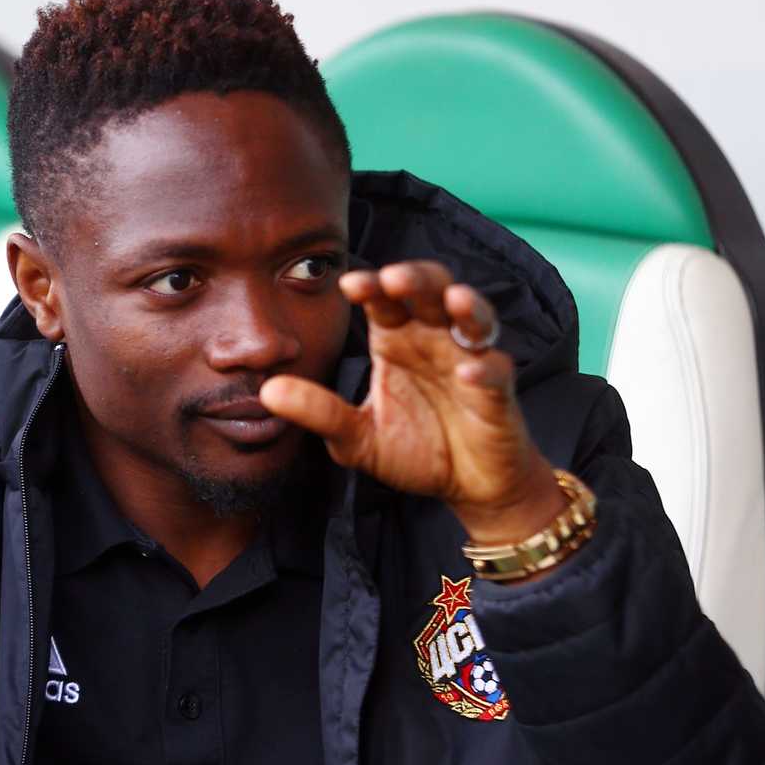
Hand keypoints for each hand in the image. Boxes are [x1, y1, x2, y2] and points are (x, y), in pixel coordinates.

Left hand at [259, 261, 566, 542]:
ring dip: (465, 305)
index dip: (371, 286)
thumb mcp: (356, 437)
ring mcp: (470, 360)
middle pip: (431, 291)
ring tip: (451, 299)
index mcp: (396, 341)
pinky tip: (467, 372)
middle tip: (393, 278)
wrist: (466, 486)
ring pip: (474, 317)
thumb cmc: (414, 450)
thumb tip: (267, 392)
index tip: (349, 285)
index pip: (384, 301)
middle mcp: (434, 340)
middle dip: (417, 279)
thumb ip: (318, 412)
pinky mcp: (497, 392)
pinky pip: (495, 372)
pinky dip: (483, 369)